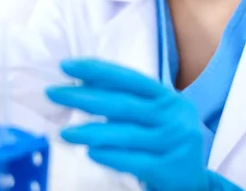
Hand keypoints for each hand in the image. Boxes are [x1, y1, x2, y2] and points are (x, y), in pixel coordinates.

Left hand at [46, 59, 241, 190]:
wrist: (192, 180)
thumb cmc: (162, 139)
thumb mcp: (152, 114)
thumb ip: (124, 100)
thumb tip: (78, 86)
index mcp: (167, 96)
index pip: (129, 78)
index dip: (98, 70)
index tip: (67, 65)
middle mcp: (174, 115)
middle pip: (123, 104)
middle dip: (84, 97)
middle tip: (53, 94)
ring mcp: (174, 142)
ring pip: (126, 134)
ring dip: (91, 132)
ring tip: (65, 132)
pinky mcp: (170, 169)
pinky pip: (133, 161)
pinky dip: (110, 156)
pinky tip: (90, 153)